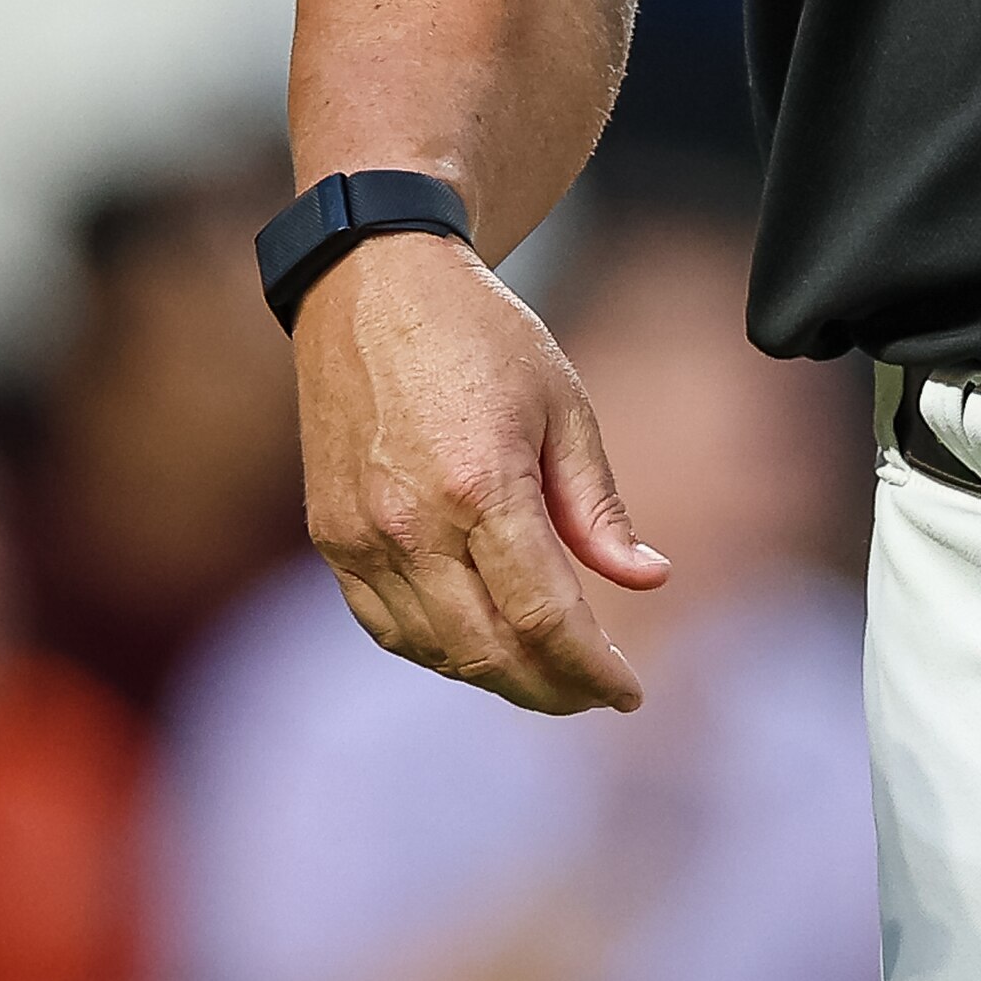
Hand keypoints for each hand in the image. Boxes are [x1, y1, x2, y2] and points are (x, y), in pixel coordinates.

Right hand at [296, 229, 667, 712]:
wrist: (371, 286)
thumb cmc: (480, 336)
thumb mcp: (564, 405)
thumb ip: (599, 507)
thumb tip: (647, 579)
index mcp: (481, 486)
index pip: (544, 616)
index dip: (591, 669)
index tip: (628, 692)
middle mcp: (411, 525)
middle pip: (487, 652)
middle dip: (551, 690)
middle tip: (595, 694)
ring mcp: (361, 538)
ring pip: (434, 652)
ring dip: (497, 678)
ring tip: (548, 674)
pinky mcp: (333, 538)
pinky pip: (386, 627)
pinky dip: (438, 650)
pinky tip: (480, 644)